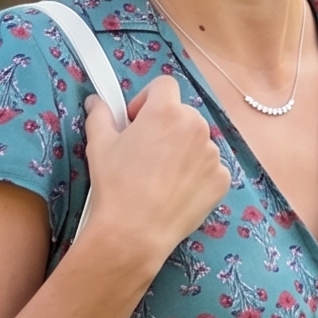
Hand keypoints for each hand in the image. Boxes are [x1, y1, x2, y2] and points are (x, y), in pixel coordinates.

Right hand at [83, 73, 229, 276]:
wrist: (135, 232)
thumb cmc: (115, 185)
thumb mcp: (99, 144)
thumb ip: (100, 114)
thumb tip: (96, 101)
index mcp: (166, 111)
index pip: (164, 86)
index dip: (147, 100)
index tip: (136, 121)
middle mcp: (195, 126)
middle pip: (182, 114)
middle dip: (165, 127)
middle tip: (145, 153)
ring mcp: (212, 154)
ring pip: (196, 142)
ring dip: (181, 151)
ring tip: (160, 178)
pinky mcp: (221, 180)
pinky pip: (209, 169)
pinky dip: (195, 176)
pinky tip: (176, 192)